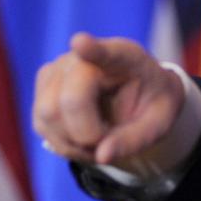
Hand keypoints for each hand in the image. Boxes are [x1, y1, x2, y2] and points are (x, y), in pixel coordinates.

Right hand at [33, 33, 184, 165]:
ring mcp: (58, 70)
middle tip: (111, 143)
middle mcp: (84, 57)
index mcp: (126, 57)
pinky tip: (85, 139)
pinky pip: (41, 124)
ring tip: (101, 140)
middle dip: (87, 134)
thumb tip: (102, 157)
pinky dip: (64, 143)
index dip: (91, 49)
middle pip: (69, 100)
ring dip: (74, 143)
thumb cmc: (153, 104)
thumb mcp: (159, 124)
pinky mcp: (43, 88)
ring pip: (48, 115)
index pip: (107, 52)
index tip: (81, 43)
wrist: (140, 95)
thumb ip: (135, 139)